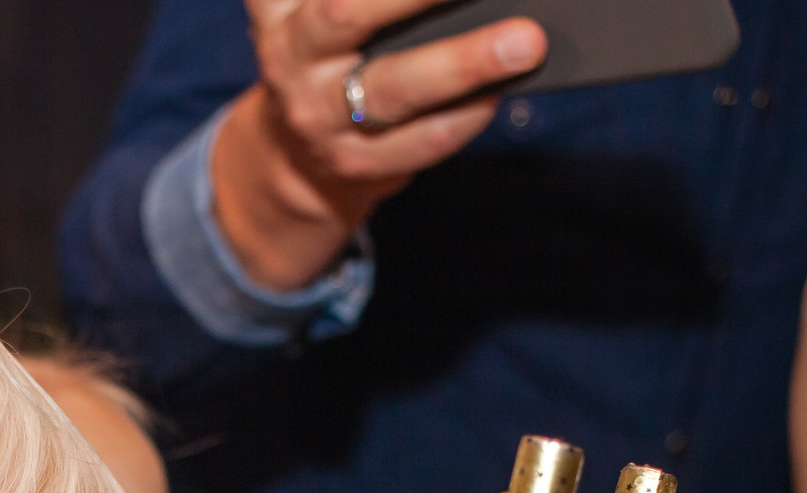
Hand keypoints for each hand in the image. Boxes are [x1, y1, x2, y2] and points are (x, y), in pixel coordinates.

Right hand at [216, 0, 546, 291]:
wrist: (297, 154)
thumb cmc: (333, 51)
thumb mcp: (315, 9)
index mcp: (281, 8)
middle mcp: (292, 56)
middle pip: (347, 15)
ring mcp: (319, 117)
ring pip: (393, 89)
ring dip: (463, 64)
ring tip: (525, 42)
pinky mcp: (354, 162)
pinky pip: (419, 141)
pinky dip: (464, 117)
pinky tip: (499, 93)